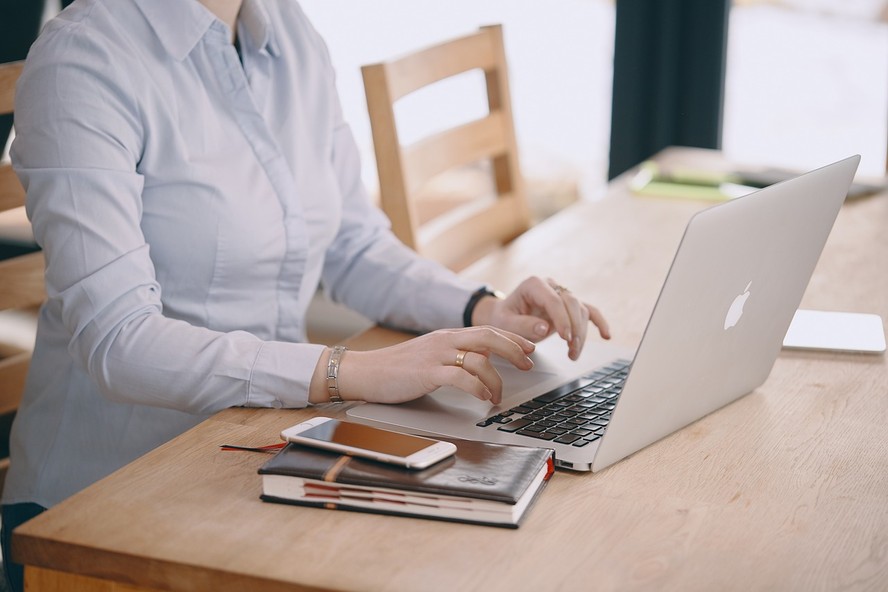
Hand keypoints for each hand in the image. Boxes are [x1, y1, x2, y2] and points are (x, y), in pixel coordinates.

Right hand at [309, 327, 534, 404]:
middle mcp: (445, 340)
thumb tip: (482, 362)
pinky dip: (478, 388)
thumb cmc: (397, 368)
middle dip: (514, 350)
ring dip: (496, 379)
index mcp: (447, 335)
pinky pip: (461, 377)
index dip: (512, 338)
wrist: (365, 372)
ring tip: (498, 396)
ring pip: (479, 359)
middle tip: (529, 364)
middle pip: (489, 337)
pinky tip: (483, 397)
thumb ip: (455, 355)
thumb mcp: (431, 356)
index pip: (487, 329)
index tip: (529, 347)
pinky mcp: (427, 373)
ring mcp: (436, 355)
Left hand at [471, 276, 609, 359]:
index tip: (564, 338)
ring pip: (580, 310)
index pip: (554, 300)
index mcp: (533, 285)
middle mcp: (551, 286)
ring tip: (573, 353)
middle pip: (571, 303)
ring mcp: (561, 294)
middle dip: (574, 328)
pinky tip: (606, 335)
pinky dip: (599, 322)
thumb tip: (544, 328)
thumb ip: (523, 325)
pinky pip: (589, 311)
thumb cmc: (504, 318)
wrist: (504, 316)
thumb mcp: (506, 324)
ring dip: (581, 333)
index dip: (562, 319)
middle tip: (571, 349)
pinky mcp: (568, 306)